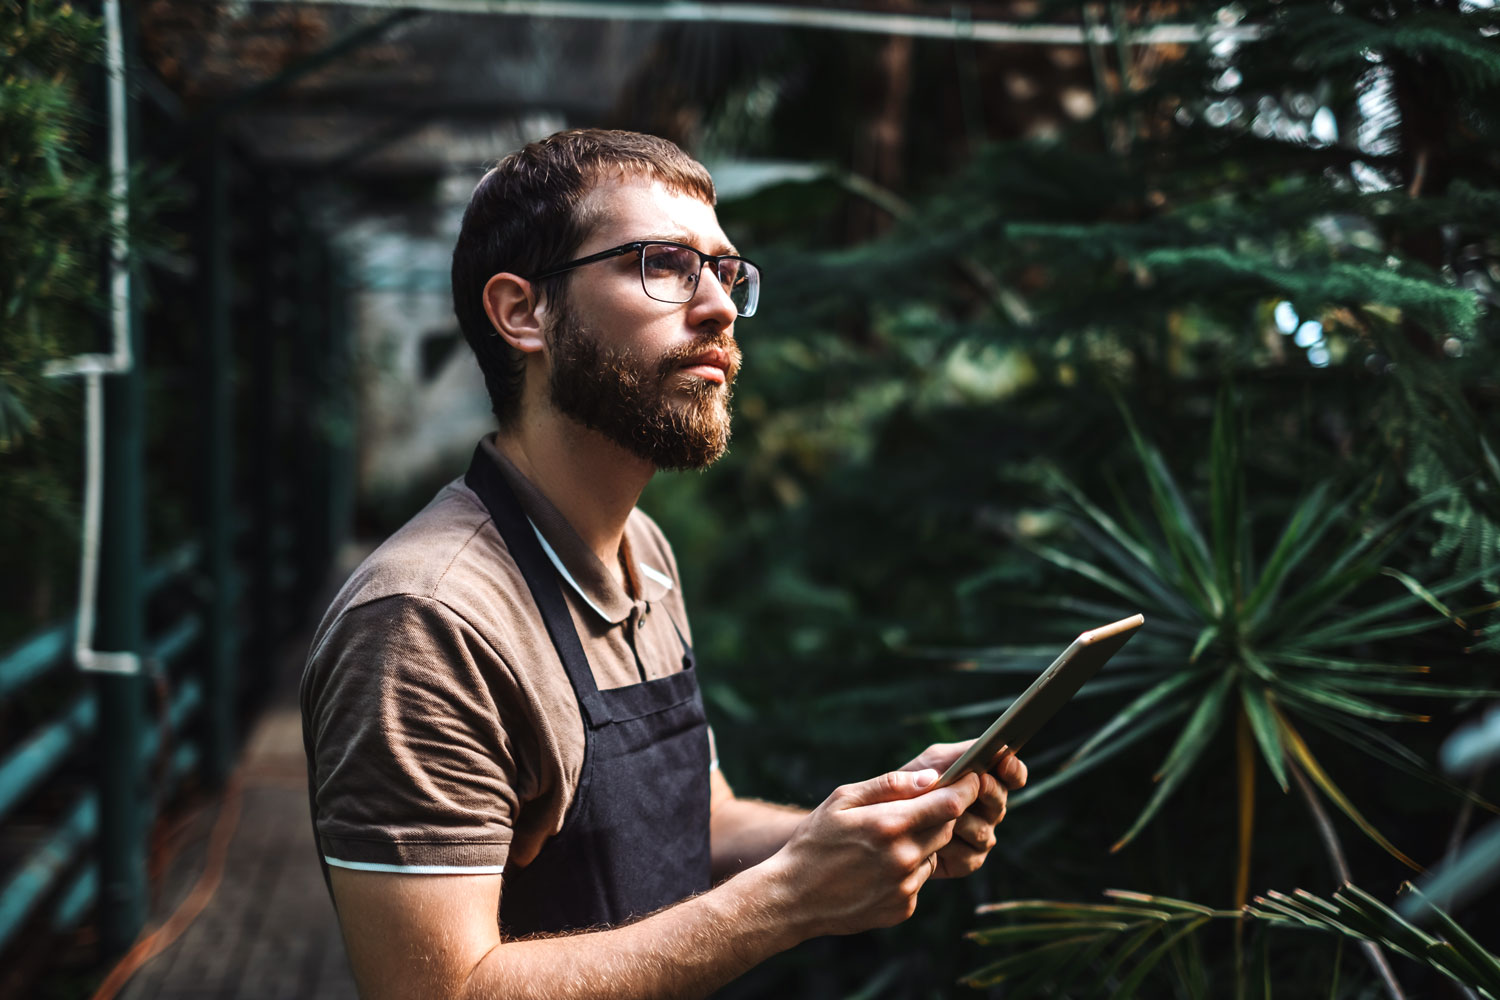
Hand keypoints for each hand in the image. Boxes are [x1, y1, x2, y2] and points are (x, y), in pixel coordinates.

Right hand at [765, 767, 982, 937]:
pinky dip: (907, 870)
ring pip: (933, 854)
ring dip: (921, 844)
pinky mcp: (903, 907)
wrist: (793, 897)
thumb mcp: (842, 800)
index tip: (971, 778)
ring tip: (884, 843)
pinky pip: (919, 880)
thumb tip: (931, 777)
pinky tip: (877, 869)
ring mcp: (905, 886)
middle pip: (947, 828)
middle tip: (917, 808)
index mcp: (890, 825)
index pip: (950, 804)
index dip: (967, 788)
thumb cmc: (814, 841)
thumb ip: (889, 785)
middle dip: (941, 814)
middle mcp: (904, 858)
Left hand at [899, 742, 1027, 878]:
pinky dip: (949, 847)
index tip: (1004, 762)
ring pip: (984, 831)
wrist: (882, 821)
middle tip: (980, 782)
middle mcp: (988, 809)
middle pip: (1001, 802)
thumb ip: (955, 756)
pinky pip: (968, 856)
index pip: (1012, 775)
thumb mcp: (930, 762)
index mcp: (984, 780)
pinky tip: (933, 841)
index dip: (1013, 770)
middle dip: (990, 792)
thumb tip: (975, 757)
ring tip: (942, 814)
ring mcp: (980, 835)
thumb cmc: (910, 784)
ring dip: (963, 821)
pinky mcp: (966, 861)